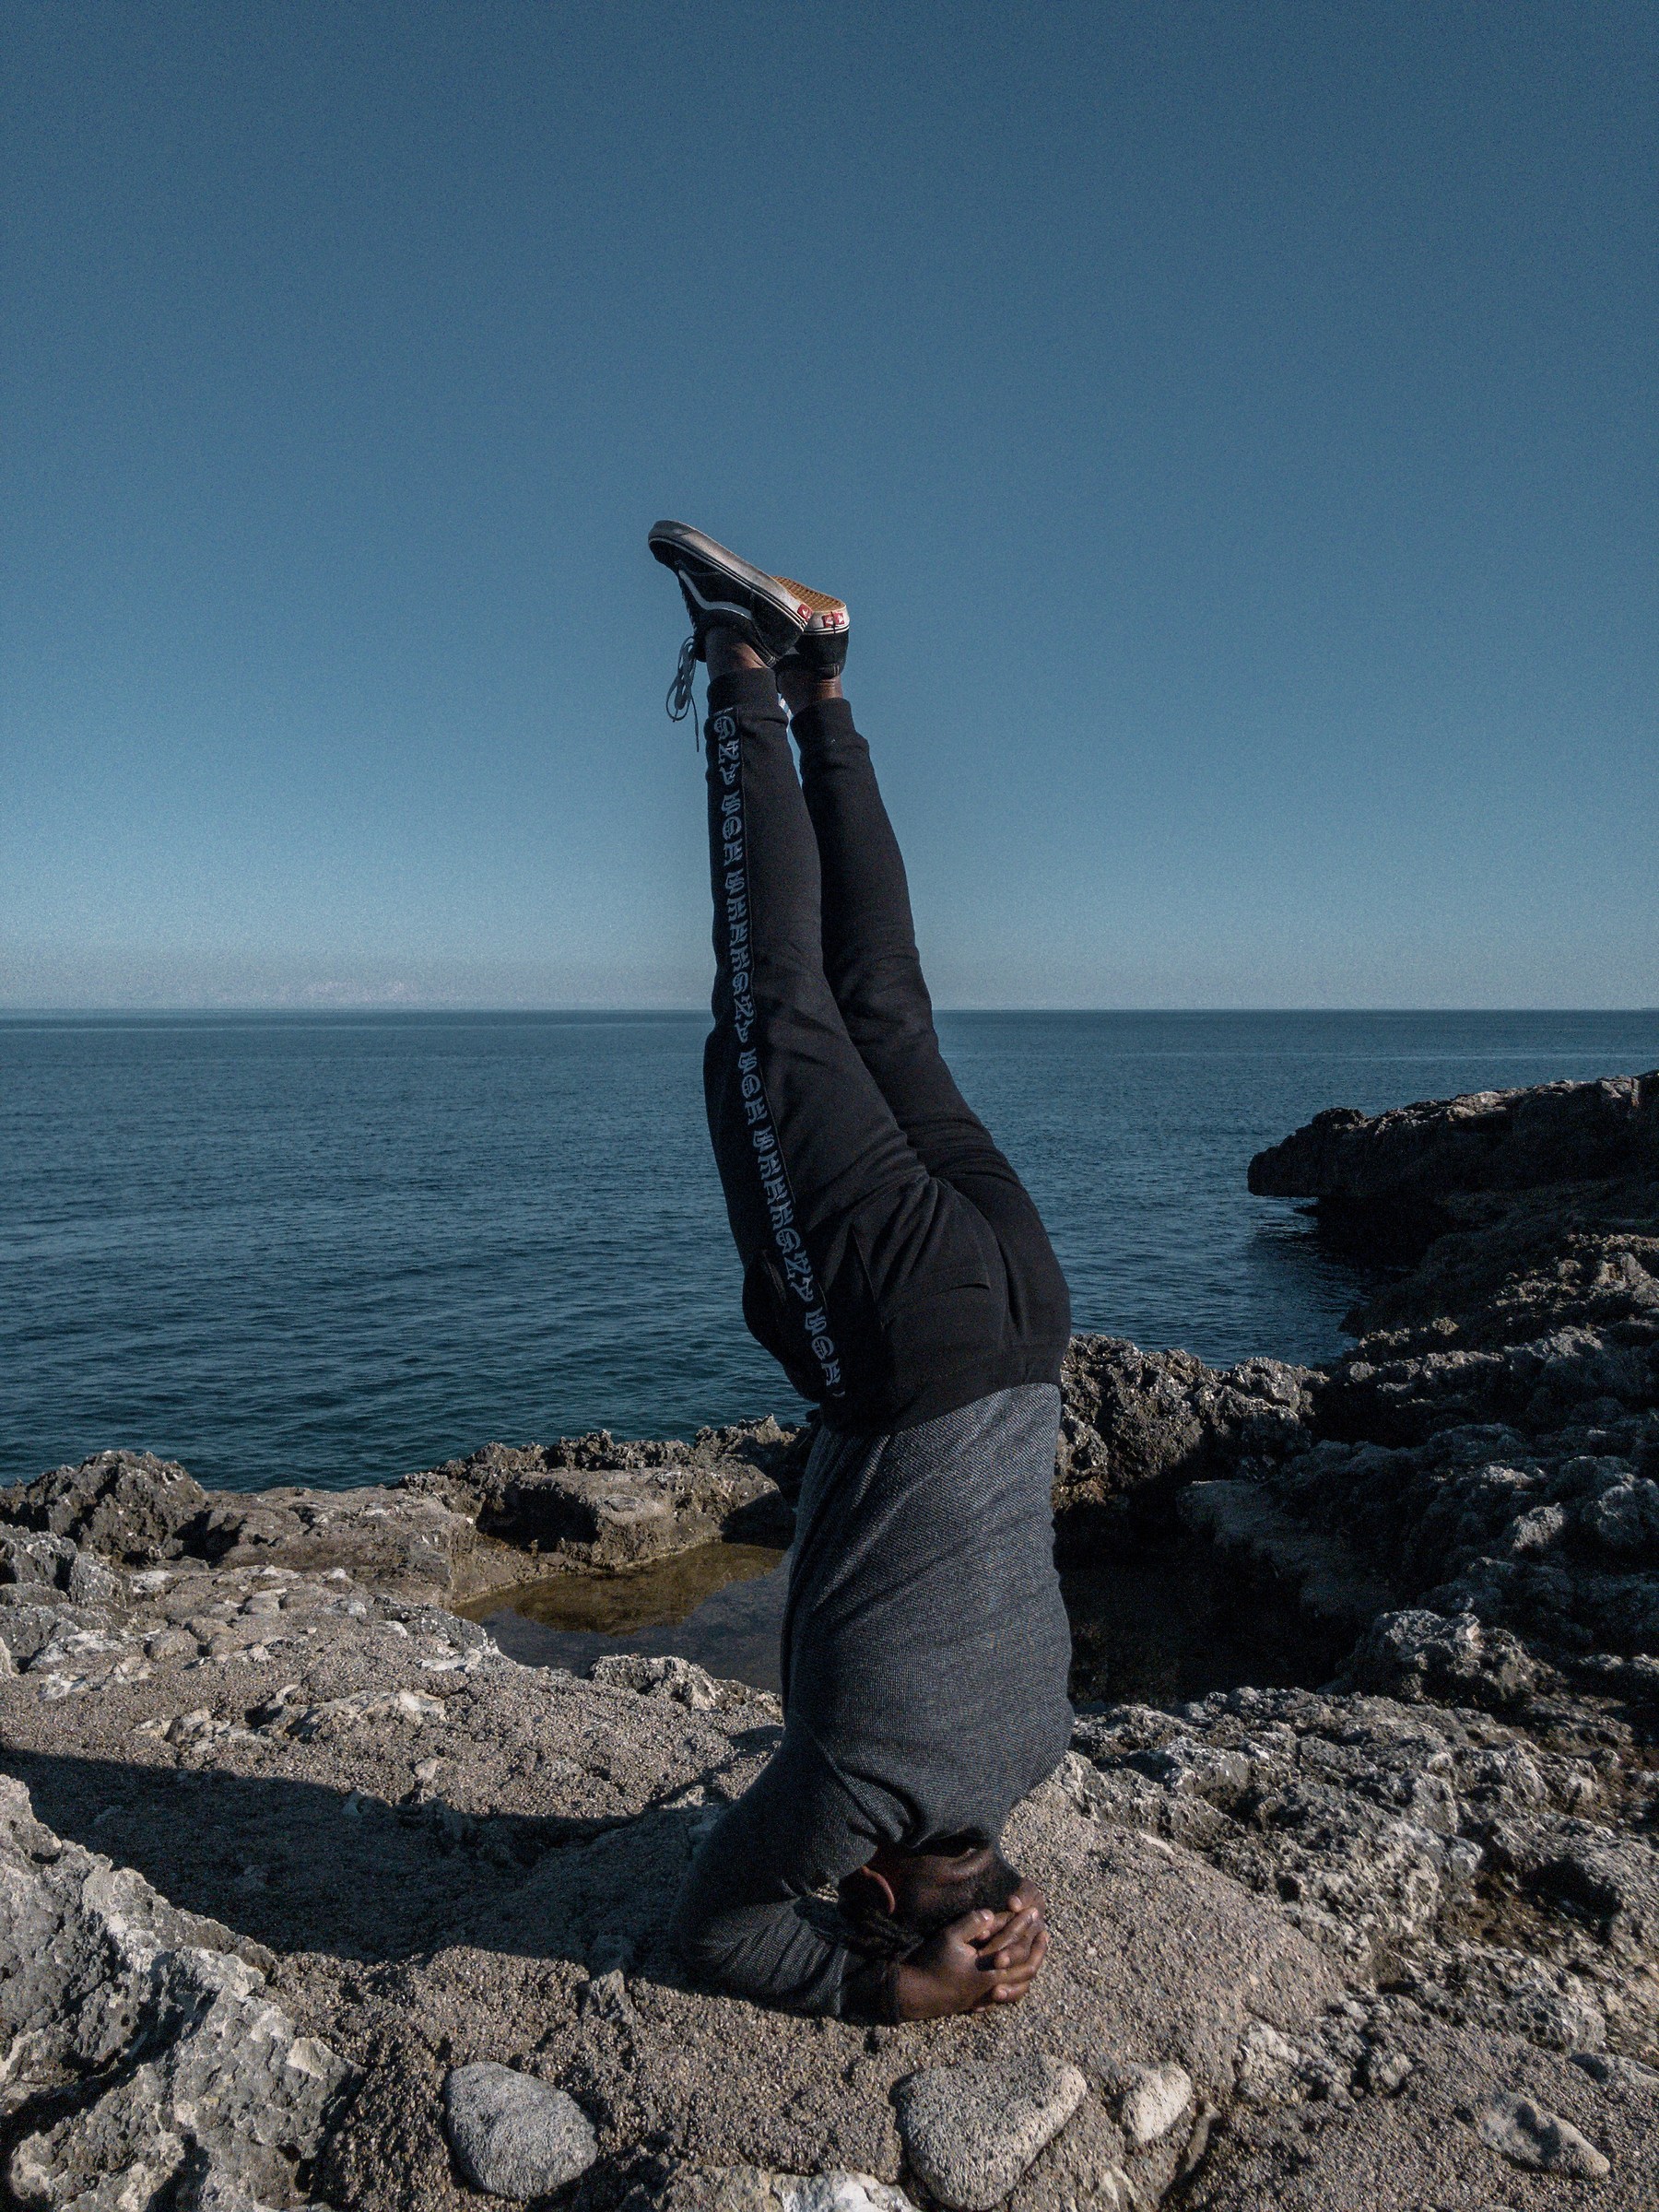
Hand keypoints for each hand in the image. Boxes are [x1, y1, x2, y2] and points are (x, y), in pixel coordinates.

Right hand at [893, 1886, 1049, 2019]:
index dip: (1022, 1924)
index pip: (1012, 1941)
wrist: (917, 1995)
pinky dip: (1019, 1986)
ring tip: (1037, 1955)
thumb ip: (972, 1924)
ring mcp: (989, 1996)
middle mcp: (994, 1983)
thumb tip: (992, 1914)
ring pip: (1021, 1986)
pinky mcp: (981, 2003)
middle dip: (1037, 1948)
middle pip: (1026, 1967)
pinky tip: (1019, 1979)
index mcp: (988, 1966)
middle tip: (1044, 1932)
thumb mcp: (948, 1938)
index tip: (1032, 1911)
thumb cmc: (932, 1964)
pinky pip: (1009, 1998)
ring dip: (1031, 1967)